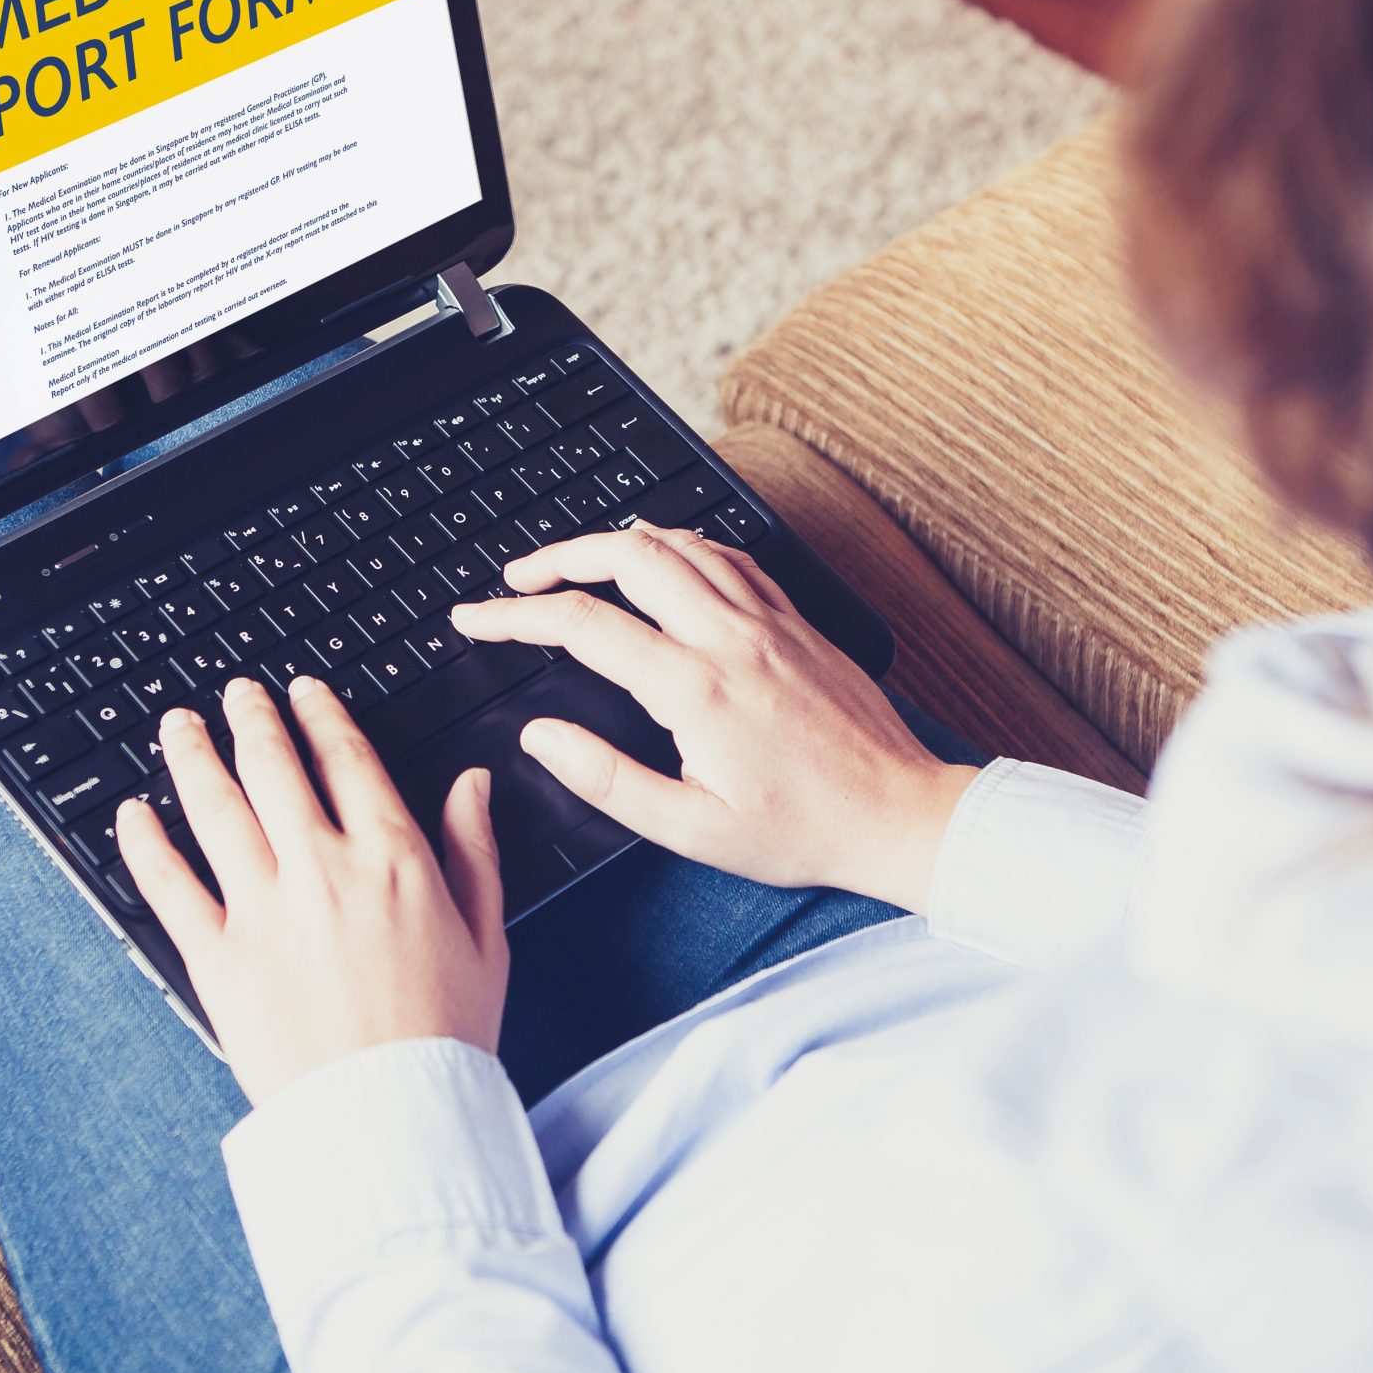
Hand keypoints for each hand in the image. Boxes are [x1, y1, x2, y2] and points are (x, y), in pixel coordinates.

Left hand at [115, 675, 508, 1105]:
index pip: (347, 760)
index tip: (305, 693)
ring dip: (193, 754)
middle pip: (273, 767)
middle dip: (252, 718)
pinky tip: (132, 813)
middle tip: (236, 694)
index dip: (321, 716)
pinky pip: (168, 884)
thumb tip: (472, 785)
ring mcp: (263, 909)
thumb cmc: (446, 1037)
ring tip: (178, 724)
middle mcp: (321, 869)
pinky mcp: (217, 957)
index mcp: (392, 858)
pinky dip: (144, 841)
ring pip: (215, 806)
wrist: (395, 1116)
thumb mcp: (487, 936)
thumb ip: (473, 851)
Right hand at [451, 523, 973, 912]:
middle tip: (519, 577)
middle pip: (627, 555)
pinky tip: (665, 556)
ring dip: (616, 541)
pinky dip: (682, 544)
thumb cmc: (801, 830)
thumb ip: (605, 779)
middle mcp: (729, 638)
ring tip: (576, 561)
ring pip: (679, 543)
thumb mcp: (689, 829)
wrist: (896, 814)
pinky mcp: (795, 621)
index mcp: (694, 688)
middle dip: (559, 554)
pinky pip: (730, 556)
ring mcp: (767, 621)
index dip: (514, 615)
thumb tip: (541, 737)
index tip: (476, 618)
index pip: (582, 625)